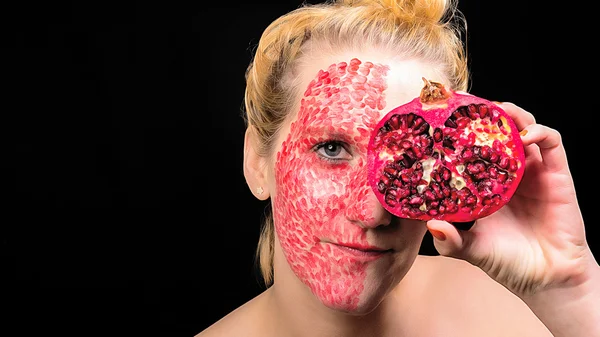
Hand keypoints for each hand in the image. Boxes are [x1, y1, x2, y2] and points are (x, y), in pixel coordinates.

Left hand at [427, 102, 597, 296]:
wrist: (547, 280)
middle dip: (486, 116)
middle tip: (467, 105)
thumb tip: (431, 226)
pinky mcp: (557, 175)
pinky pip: (552, 144)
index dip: (461, 134)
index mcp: (486, 186)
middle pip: (498, 134)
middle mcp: (509, 174)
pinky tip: (525, 135)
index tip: (442, 120)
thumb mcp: (471, 249)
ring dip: (513, 116)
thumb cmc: (508, 262)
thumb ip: (451, 241)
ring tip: (498, 109)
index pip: (472, 150)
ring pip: (525, 129)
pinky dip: (540, 132)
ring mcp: (533, 172)